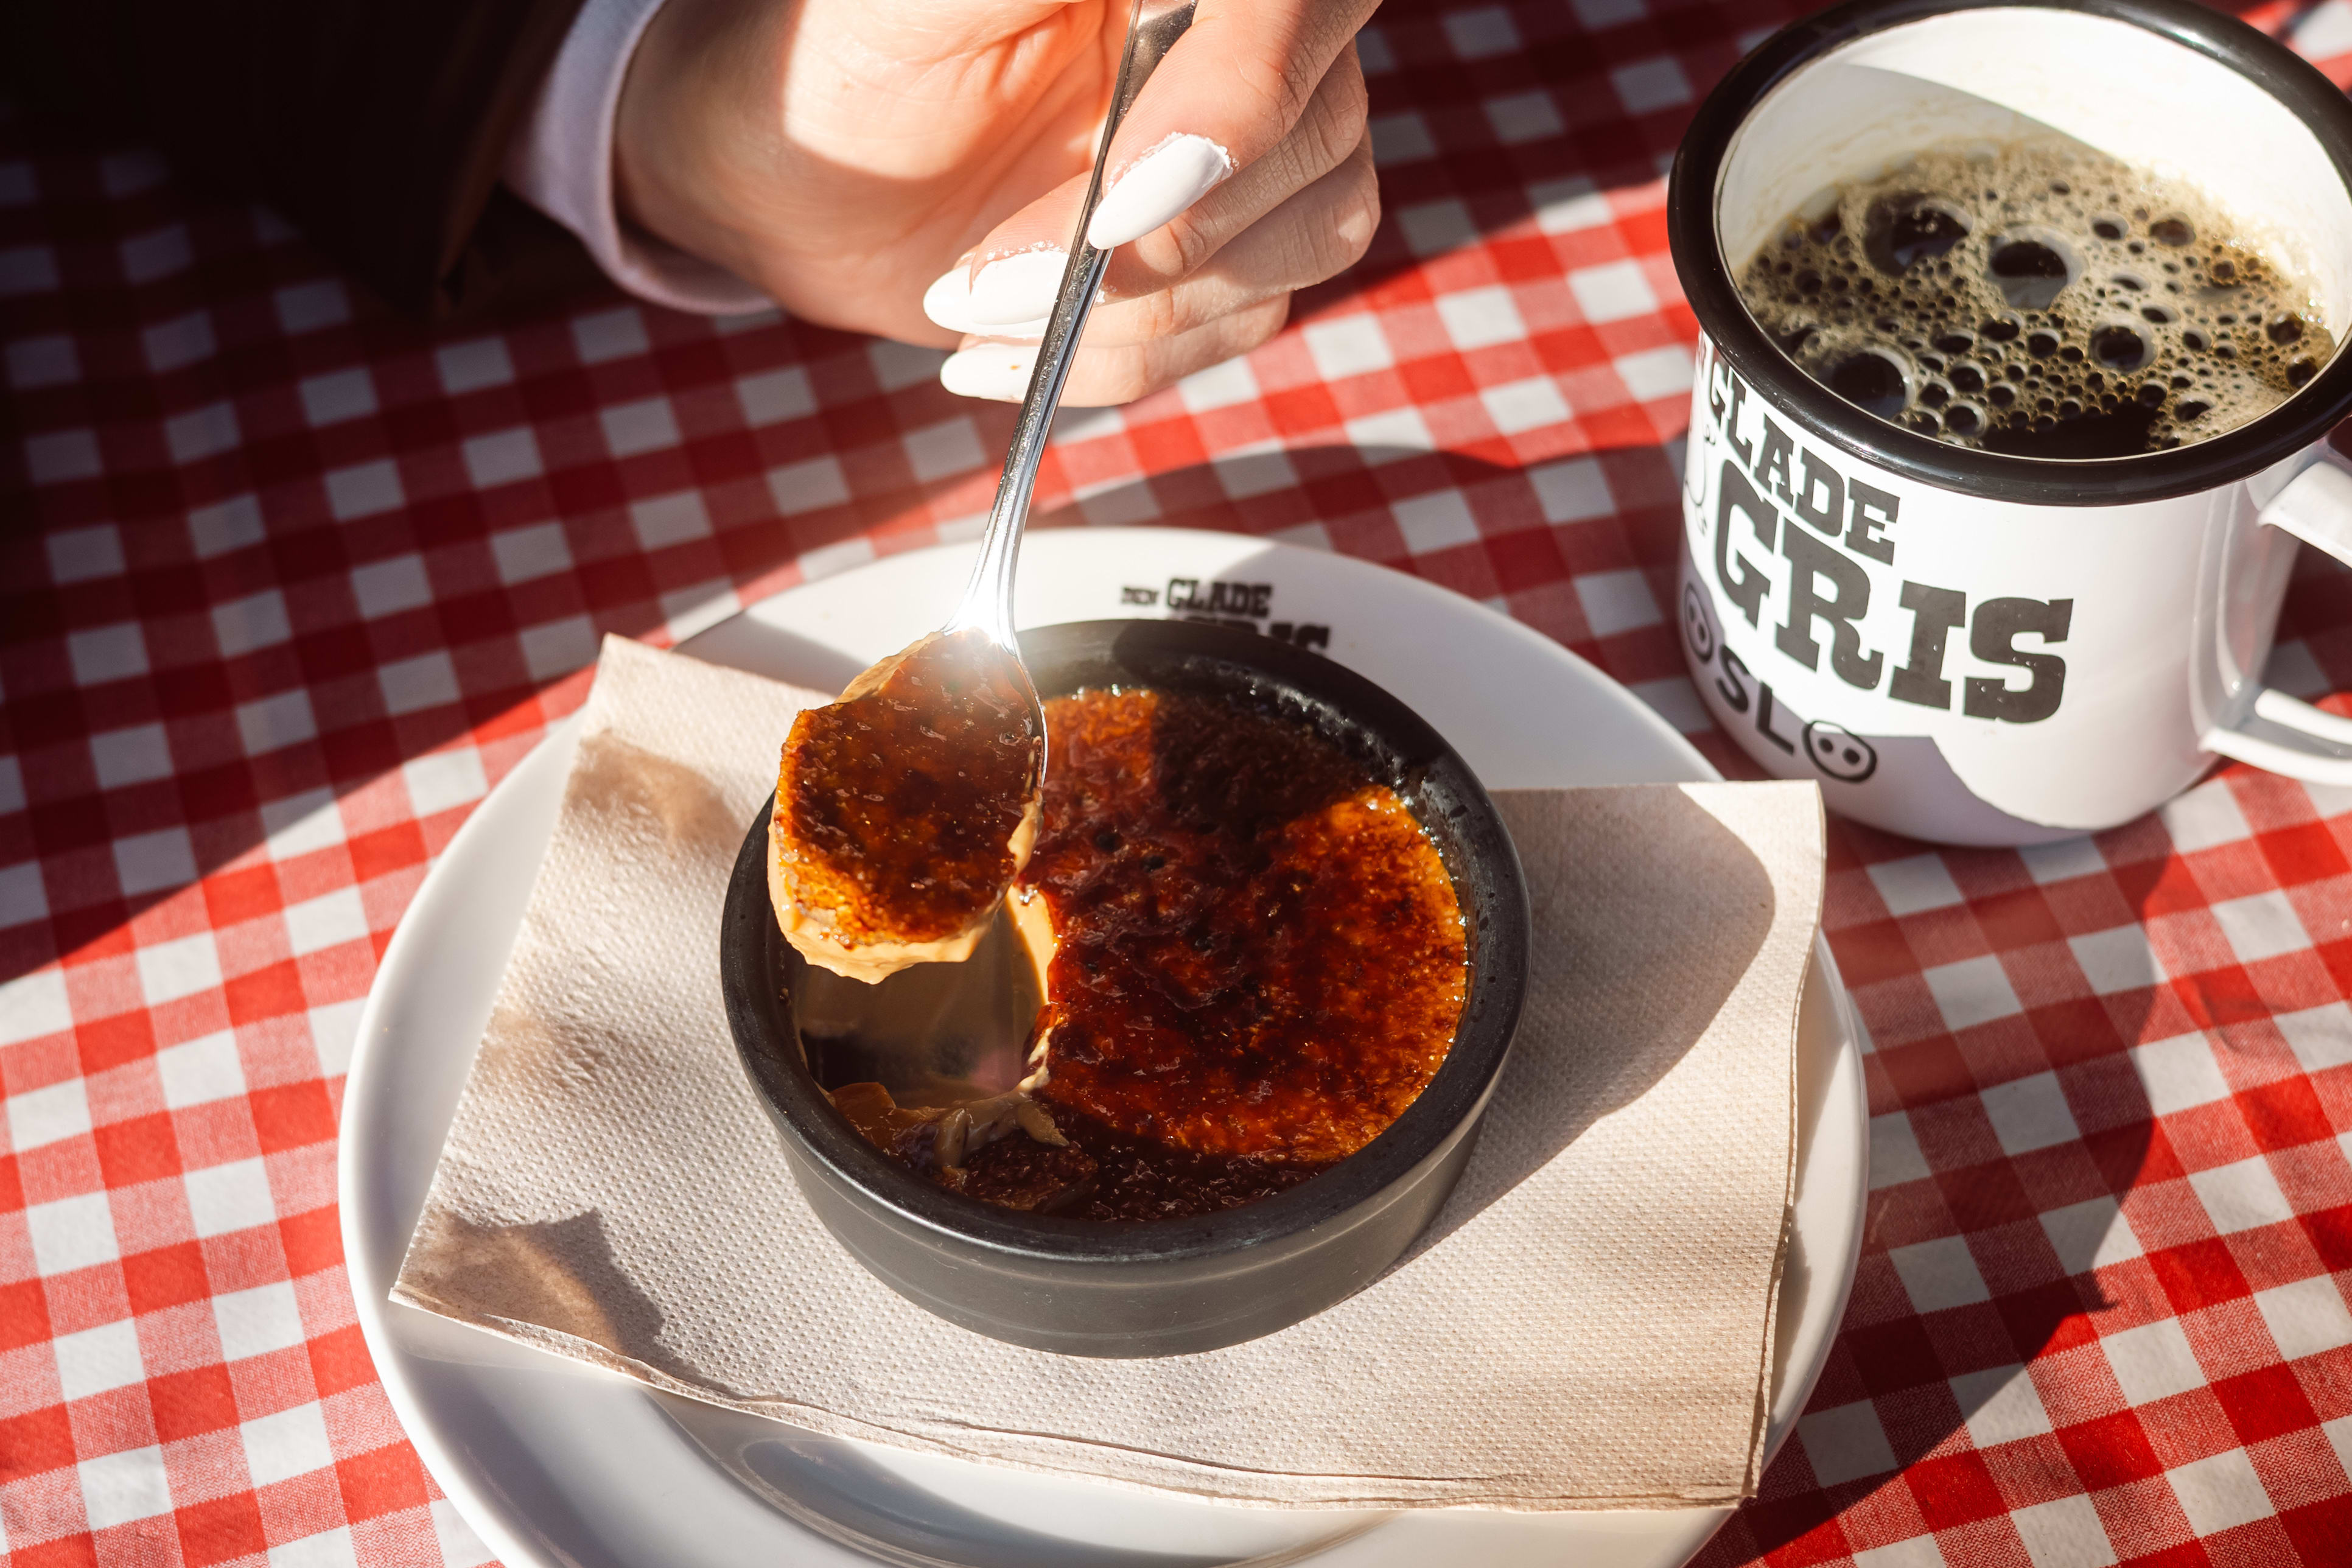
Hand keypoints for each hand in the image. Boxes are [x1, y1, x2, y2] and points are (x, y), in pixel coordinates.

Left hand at [615, 0, 1379, 404]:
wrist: (795, 178)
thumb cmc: (835, 66)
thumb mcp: (908, 8)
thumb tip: (1164, 3)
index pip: (1287, 2)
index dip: (1241, 102)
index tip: (1124, 202)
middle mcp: (1236, 32)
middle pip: (1317, 128)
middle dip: (1158, 236)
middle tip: (982, 279)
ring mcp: (1252, 142)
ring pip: (1310, 233)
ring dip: (1140, 309)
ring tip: (975, 304)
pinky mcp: (1231, 247)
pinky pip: (1248, 320)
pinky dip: (1122, 359)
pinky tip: (1005, 348)